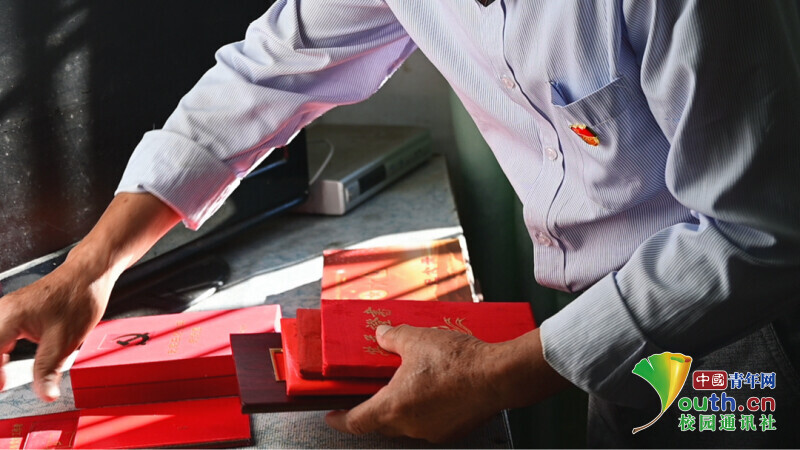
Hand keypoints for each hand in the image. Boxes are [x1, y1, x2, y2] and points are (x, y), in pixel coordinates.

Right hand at [0, 254, 111, 400]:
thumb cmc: (79, 299)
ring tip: (3, 380)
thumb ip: (48, 370)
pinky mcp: (13, 313)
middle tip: (3, 385)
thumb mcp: (64, 341)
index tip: (2, 389)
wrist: (88, 275)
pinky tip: (4, 365)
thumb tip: (46, 395)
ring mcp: (6, 311)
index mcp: (9, 318)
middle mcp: (2, 312)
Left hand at [326, 323, 570, 442]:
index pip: (355, 421)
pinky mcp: (453, 431)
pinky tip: (434, 390)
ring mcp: (432, 432)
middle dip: (372, 410)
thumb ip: (392, 338)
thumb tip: (381, 335)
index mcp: (392, 407)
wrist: (497, 376)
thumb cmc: (454, 360)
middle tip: (369, 392)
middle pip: (380, 425)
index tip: (330, 414)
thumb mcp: (415, 338)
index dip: (339, 418)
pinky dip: (425, 409)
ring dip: (402, 408)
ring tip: (407, 385)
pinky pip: (429, 422)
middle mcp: (409, 426)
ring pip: (406, 424)